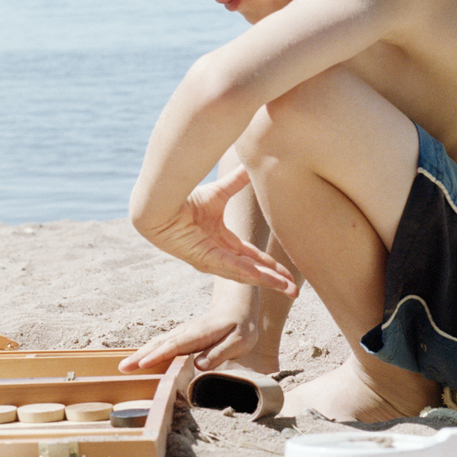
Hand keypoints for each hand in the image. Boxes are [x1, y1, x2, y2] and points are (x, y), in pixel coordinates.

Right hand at [119, 311, 267, 372]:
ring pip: (157, 343)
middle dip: (140, 356)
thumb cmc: (240, 328)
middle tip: (122, 368)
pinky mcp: (181, 336)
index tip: (143, 364)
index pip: (176, 346)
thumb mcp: (239, 342)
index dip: (159, 355)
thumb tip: (200, 365)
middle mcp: (186, 331)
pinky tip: (139, 359)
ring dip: (140, 354)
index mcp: (200, 333)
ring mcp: (181, 333)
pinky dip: (147, 351)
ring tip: (123, 366)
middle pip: (160, 344)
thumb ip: (220, 352)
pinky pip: (161, 343)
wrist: (237, 309)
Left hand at [134, 165, 299, 294]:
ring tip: (287, 289)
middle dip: (274, 281)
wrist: (161, 204)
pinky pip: (231, 266)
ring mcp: (211, 259)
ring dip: (267, 282)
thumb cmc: (183, 200)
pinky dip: (249, 273)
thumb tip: (252, 165)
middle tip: (295, 291)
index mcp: (222, 242)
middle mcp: (218, 255)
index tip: (287, 274)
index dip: (270, 266)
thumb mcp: (218, 192)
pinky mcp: (204, 257)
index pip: (251, 258)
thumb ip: (237, 182)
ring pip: (245, 274)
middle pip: (252, 272)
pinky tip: (266, 278)